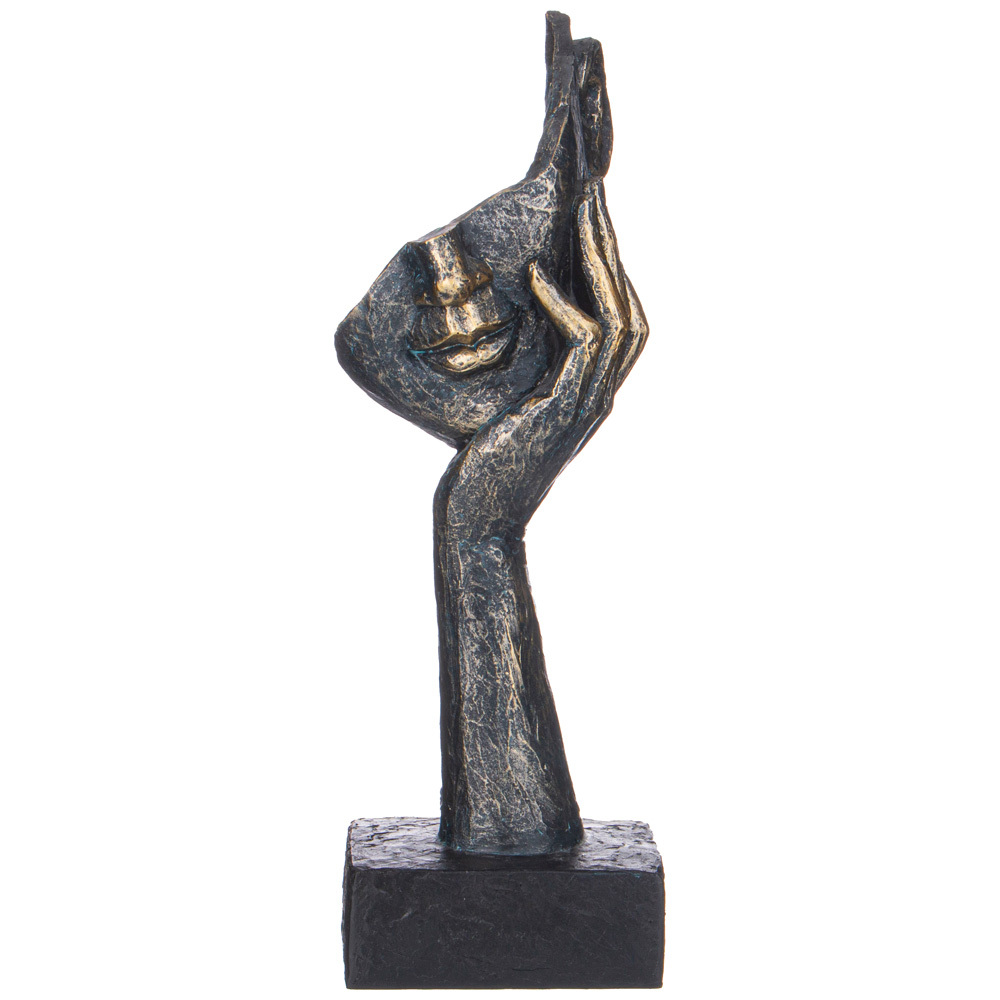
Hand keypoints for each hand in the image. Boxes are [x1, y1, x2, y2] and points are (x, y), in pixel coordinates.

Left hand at [435, 179, 647, 539]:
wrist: (477, 523)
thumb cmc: (483, 470)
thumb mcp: (507, 409)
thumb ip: (522, 374)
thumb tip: (502, 333)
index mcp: (589, 393)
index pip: (619, 321)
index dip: (610, 271)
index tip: (588, 224)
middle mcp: (598, 397)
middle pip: (630, 310)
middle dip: (612, 252)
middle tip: (593, 198)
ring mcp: (586, 405)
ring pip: (618, 320)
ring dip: (600, 263)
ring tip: (579, 216)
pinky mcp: (563, 411)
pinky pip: (583, 343)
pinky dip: (564, 303)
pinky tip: (537, 275)